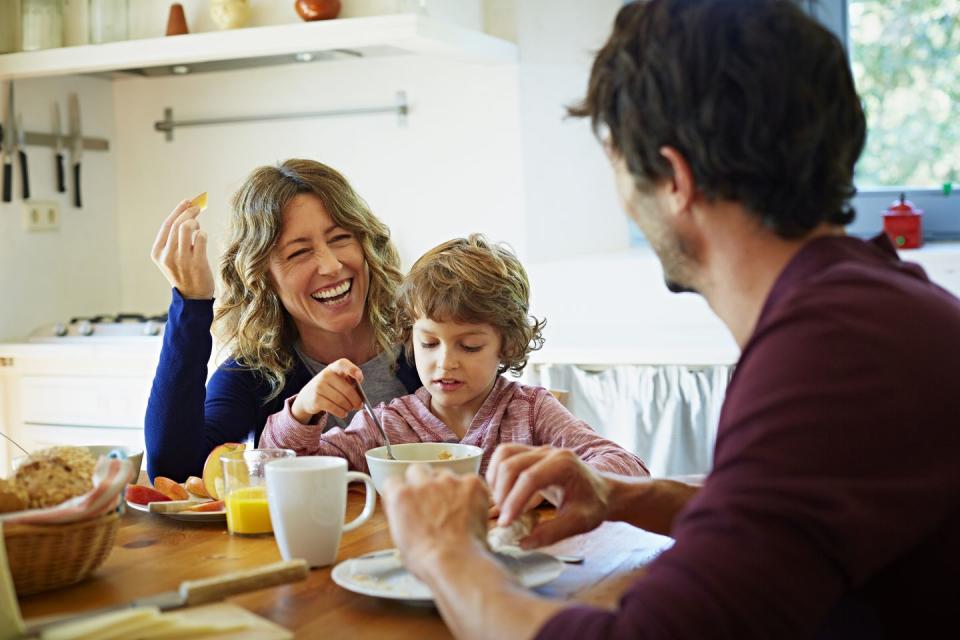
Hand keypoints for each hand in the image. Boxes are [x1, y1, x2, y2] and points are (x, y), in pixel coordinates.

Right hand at [151, 199, 214, 298]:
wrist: (193, 297)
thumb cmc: (185, 273)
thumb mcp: (172, 256)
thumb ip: (176, 238)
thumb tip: (188, 213)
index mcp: (157, 252)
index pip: (167, 225)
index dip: (178, 210)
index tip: (188, 201)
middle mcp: (167, 255)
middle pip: (178, 223)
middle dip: (189, 212)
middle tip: (198, 207)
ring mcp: (181, 259)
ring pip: (187, 227)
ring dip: (195, 222)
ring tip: (199, 228)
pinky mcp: (197, 262)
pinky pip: (201, 237)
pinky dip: (204, 234)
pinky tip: (203, 238)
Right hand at [291, 358, 363, 421]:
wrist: (307, 396)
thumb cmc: (329, 388)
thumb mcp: (337, 380)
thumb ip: (350, 383)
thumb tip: (360, 397)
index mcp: (333, 367)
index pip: (343, 364)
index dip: (352, 370)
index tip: (360, 379)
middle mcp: (325, 375)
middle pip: (347, 390)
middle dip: (356, 400)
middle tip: (359, 405)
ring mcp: (319, 387)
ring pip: (342, 401)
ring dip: (349, 407)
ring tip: (350, 408)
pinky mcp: (316, 399)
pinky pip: (334, 408)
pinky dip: (342, 413)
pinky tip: (343, 413)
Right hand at [383, 464, 489, 579]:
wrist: (456, 562)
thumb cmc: (428, 560)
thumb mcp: (400, 540)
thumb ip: (400, 516)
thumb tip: (404, 511)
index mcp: (400, 496)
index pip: (394, 481)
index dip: (401, 491)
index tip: (407, 499)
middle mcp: (423, 483)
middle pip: (418, 470)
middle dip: (422, 482)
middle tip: (431, 500)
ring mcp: (448, 481)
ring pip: (445, 474)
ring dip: (447, 487)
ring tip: (454, 509)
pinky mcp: (471, 483)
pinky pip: (469, 481)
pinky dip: (470, 493)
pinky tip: (470, 510)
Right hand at [486, 444, 611, 548]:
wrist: (602, 491)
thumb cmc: (593, 505)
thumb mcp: (579, 523)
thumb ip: (552, 533)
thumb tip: (523, 543)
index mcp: (564, 465)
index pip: (530, 478)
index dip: (514, 501)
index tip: (506, 524)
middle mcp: (549, 451)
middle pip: (512, 464)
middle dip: (502, 493)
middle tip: (504, 519)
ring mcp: (539, 450)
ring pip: (504, 455)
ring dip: (496, 480)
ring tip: (501, 505)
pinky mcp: (531, 453)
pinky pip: (506, 455)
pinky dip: (497, 473)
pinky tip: (503, 494)